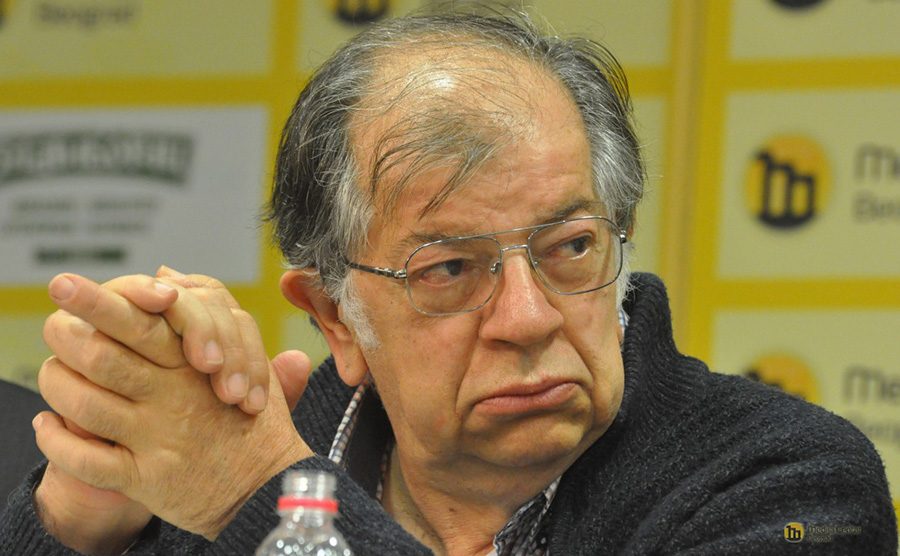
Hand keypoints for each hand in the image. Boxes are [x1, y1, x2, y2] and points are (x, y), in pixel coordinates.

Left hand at [34, 272, 313, 543]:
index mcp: (198, 362)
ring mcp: (159, 435)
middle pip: (109, 352)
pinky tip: (47, 424)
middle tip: (52, 307)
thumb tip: (167, 272)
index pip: (149, 319)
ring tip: (50, 372)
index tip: (67, 285)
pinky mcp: (147, 477)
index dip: (106, 300)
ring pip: (86, 402)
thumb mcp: (248, 360)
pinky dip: (57, 441)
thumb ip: (210, 315)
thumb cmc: (249, 419)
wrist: (265, 485)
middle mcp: (176, 394)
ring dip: (58, 384)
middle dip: (70, 329)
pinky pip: (87, 460)